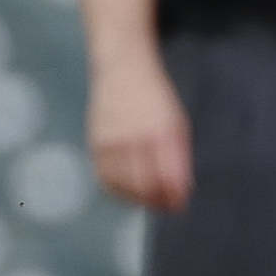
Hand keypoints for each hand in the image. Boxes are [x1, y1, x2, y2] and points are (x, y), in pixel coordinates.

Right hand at [87, 53, 193, 212]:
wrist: (122, 70)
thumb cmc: (156, 97)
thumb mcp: (177, 122)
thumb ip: (179, 158)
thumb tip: (180, 192)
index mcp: (160, 132)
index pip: (167, 178)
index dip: (174, 198)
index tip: (179, 204)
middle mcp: (134, 138)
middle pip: (145, 187)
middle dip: (158, 202)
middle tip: (167, 205)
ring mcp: (112, 141)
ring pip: (124, 187)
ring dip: (139, 199)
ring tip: (149, 198)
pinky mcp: (95, 144)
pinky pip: (105, 179)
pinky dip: (118, 191)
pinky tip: (129, 190)